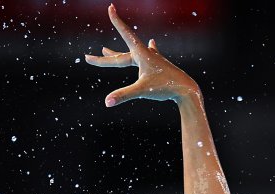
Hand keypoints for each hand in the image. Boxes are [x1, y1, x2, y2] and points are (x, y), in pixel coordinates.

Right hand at [84, 4, 198, 106]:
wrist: (187, 90)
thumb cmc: (165, 88)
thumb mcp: (142, 91)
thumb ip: (123, 95)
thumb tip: (107, 102)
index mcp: (141, 54)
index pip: (125, 34)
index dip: (117, 21)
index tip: (111, 7)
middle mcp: (146, 54)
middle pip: (120, 56)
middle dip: (103, 58)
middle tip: (87, 58)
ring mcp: (153, 59)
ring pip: (131, 54)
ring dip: (117, 53)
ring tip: (105, 49)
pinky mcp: (159, 66)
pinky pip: (150, 53)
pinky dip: (149, 48)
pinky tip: (153, 42)